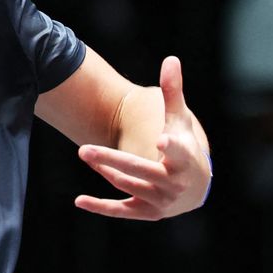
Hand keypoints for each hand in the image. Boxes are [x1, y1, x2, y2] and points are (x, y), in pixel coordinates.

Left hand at [75, 56, 211, 220]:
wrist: (194, 188)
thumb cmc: (186, 146)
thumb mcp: (181, 121)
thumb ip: (173, 92)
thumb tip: (171, 59)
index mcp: (186, 159)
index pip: (180, 152)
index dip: (172, 146)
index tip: (161, 140)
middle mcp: (174, 183)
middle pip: (141, 170)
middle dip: (112, 159)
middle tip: (84, 149)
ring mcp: (161, 200)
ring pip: (127, 185)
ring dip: (105, 170)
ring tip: (85, 152)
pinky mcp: (147, 213)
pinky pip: (121, 211)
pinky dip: (100, 207)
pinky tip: (78, 200)